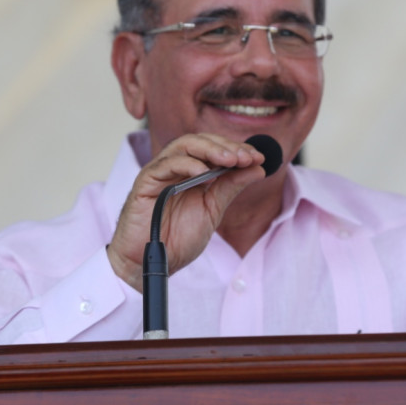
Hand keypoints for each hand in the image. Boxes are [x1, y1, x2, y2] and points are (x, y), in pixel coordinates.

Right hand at [107, 133, 267, 290]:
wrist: (153, 263)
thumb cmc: (177, 239)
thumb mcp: (212, 211)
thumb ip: (230, 188)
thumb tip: (258, 168)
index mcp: (192, 173)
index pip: (215, 149)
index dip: (237, 149)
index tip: (259, 157)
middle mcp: (176, 168)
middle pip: (200, 141)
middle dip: (226, 147)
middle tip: (247, 157)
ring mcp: (160, 172)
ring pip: (183, 145)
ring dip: (210, 149)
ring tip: (230, 160)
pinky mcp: (145, 182)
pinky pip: (165, 165)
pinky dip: (186, 164)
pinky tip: (203, 172)